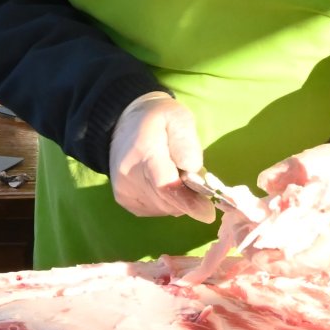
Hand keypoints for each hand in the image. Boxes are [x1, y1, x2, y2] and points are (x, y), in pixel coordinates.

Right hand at [108, 91, 212, 220]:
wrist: (121, 121)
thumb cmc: (156, 118)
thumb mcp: (177, 117)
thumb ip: (186, 141)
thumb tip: (192, 169)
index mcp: (144, 153)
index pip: (165, 185)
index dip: (188, 202)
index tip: (207, 212)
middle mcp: (129, 175)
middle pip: (167, 201)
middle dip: (188, 198)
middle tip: (195, 180)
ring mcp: (124, 189)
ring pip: (163, 208)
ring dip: (178, 200)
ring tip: (177, 176)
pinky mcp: (123, 199)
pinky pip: (155, 210)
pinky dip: (167, 202)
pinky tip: (165, 184)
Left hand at [250, 144, 329, 269]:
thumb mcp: (325, 157)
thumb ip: (294, 167)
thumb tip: (264, 182)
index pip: (312, 257)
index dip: (281, 260)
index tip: (255, 253)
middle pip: (300, 266)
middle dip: (267, 258)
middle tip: (240, 241)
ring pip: (297, 265)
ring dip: (268, 255)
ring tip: (243, 240)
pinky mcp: (325, 252)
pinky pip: (298, 259)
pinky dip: (276, 251)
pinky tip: (257, 239)